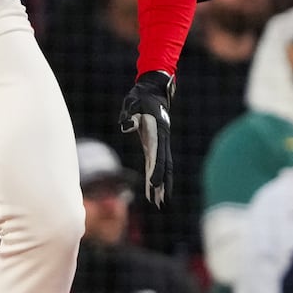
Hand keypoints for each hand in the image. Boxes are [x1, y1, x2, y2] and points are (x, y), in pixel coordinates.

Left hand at [119, 70, 175, 207]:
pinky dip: (155, 175)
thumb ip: (129, 114)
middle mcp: (162, 140)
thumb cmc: (141, 96)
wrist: (153, 88)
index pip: (158, 155)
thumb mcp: (133, 102)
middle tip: (161, 203)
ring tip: (158, 202)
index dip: (157, 171)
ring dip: (162, 184)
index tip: (154, 185)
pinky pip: (157, 163)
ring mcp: (159, 142)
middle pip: (165, 166)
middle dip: (163, 185)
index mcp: (157, 132)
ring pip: (163, 167)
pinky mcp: (154, 143)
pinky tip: (152, 188)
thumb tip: (126, 125)